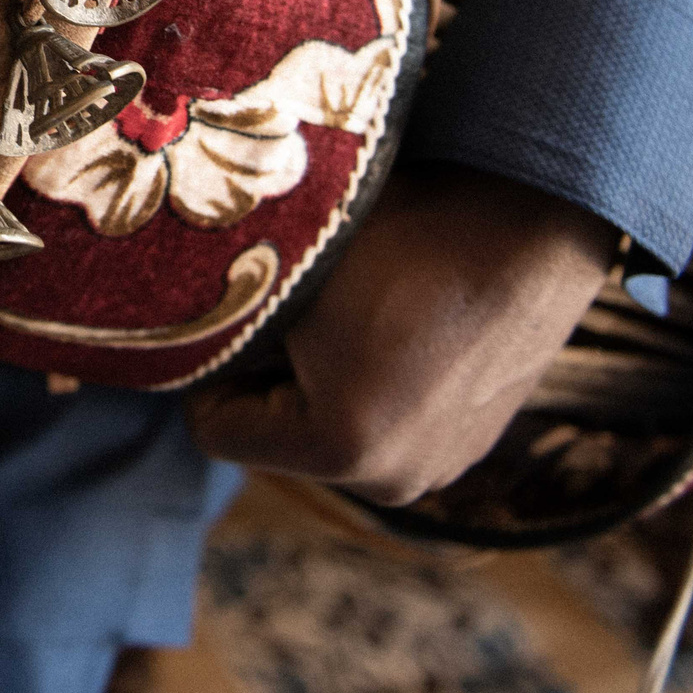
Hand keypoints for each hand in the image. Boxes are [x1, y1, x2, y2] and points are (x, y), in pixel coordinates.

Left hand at [183, 165, 618, 505]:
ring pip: (327, 426)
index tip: (237, 305)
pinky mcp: (472, 445)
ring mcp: (441, 467)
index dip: (209, 362)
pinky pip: (385, 421)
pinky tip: (397, 320)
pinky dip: (374, 380)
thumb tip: (161, 320)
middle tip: (297, 302)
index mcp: (342, 447)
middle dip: (268, 374)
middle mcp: (396, 481)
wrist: (530, 211)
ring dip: (321, 376)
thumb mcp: (288, 273)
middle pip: (273, 435)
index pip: (214, 429)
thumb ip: (222, 318)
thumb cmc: (400, 230)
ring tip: (354, 307)